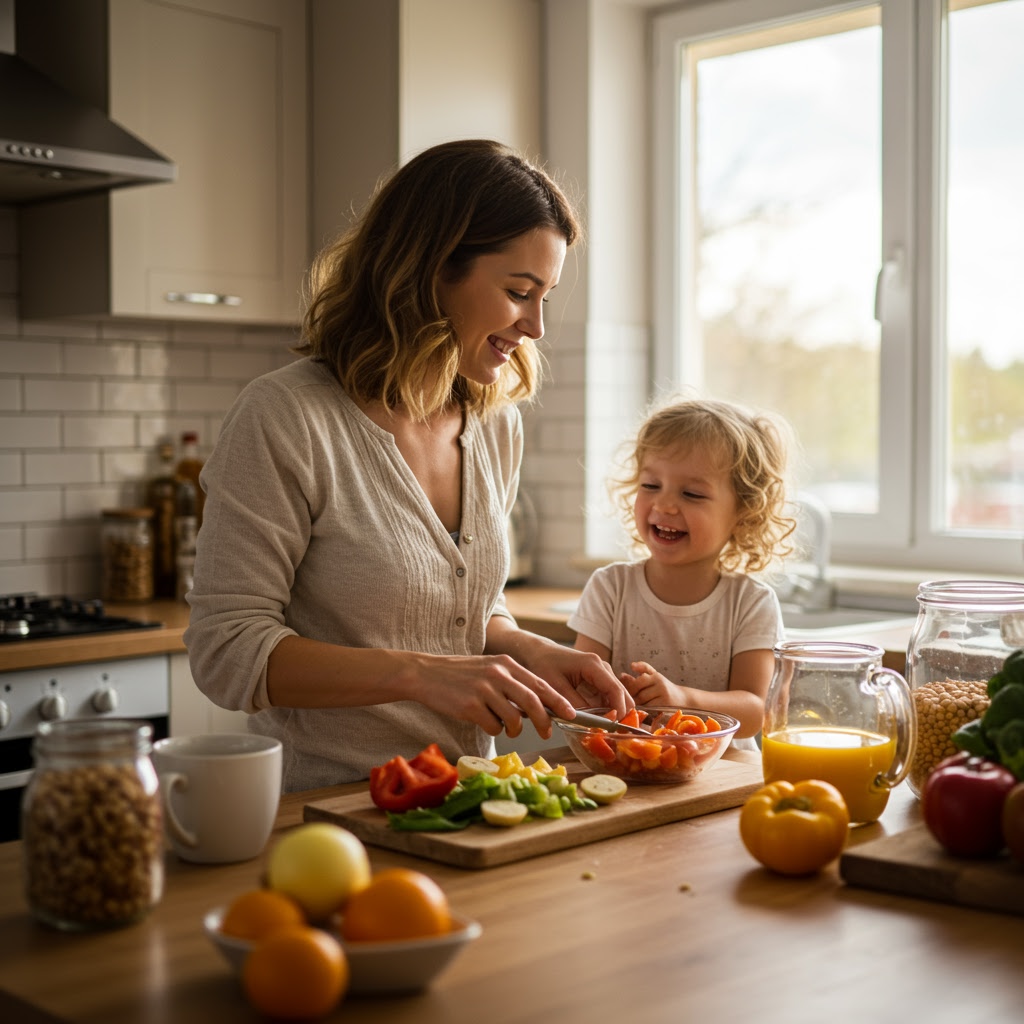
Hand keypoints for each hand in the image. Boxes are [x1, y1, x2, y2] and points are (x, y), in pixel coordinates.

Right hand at [405, 651, 577, 739]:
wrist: (426, 674)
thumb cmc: (461, 675)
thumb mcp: (490, 669)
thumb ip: (512, 683)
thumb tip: (538, 707)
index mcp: (506, 663)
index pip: (540, 684)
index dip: (559, 701)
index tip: (571, 714)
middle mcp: (498, 674)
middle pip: (533, 702)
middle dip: (545, 721)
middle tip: (547, 733)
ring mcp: (484, 690)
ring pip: (514, 719)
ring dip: (514, 729)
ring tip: (505, 727)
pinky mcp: (470, 706)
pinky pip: (493, 727)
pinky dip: (493, 730)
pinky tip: (483, 722)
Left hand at [521, 642, 634, 719]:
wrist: (539, 652)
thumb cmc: (544, 664)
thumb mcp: (555, 686)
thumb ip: (573, 704)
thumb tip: (590, 723)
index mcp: (593, 665)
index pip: (615, 689)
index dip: (619, 710)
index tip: (614, 727)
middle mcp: (602, 668)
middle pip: (622, 694)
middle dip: (620, 714)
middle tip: (609, 733)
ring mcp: (602, 674)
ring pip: (617, 698)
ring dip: (612, 714)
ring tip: (601, 729)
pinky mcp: (598, 681)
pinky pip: (607, 699)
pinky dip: (605, 711)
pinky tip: (595, 721)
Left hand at [620, 661, 684, 705]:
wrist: (684, 700)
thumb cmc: (664, 687)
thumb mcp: (655, 675)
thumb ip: (642, 669)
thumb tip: (628, 668)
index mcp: (656, 676)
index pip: (638, 682)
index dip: (629, 688)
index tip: (623, 692)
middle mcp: (661, 685)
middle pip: (640, 693)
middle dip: (632, 698)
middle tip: (626, 701)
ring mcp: (664, 697)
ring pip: (644, 702)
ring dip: (636, 705)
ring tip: (632, 706)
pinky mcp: (665, 708)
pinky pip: (649, 710)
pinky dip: (643, 711)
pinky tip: (641, 711)